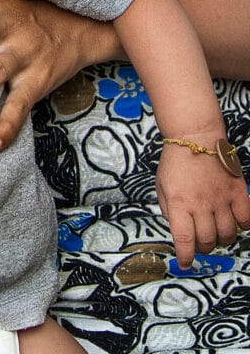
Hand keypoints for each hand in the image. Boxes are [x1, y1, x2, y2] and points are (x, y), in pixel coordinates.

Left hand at [157, 140, 249, 267]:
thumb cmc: (175, 162)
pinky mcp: (237, 192)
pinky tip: (234, 221)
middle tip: (200, 242)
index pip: (184, 239)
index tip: (185, 264)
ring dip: (221, 240)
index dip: (185, 257)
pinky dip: (242, 226)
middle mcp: (200, 204)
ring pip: (227, 234)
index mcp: (178, 203)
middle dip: (203, 247)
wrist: (194, 137)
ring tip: (215, 232)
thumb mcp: (161, 186)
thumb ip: (167, 209)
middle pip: (207, 240)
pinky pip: (246, 220)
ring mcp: (221, 199)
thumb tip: (176, 228)